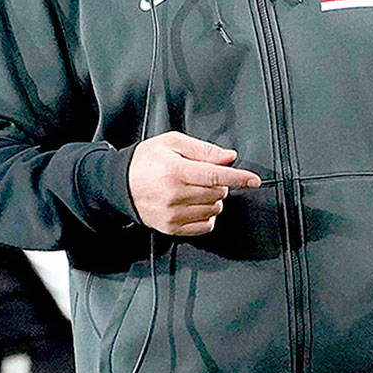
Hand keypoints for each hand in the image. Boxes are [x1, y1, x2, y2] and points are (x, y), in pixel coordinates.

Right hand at [128, 131, 260, 236]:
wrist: (119, 184)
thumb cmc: (145, 161)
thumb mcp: (172, 143)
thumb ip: (203, 149)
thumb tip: (229, 157)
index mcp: (175, 171)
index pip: (215, 176)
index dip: (239, 178)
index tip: (254, 180)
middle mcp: (174, 195)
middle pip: (218, 193)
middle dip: (220, 183)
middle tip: (205, 175)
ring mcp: (173, 215)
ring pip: (214, 209)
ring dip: (214, 199)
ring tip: (196, 189)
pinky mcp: (171, 228)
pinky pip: (205, 226)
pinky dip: (207, 215)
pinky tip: (195, 204)